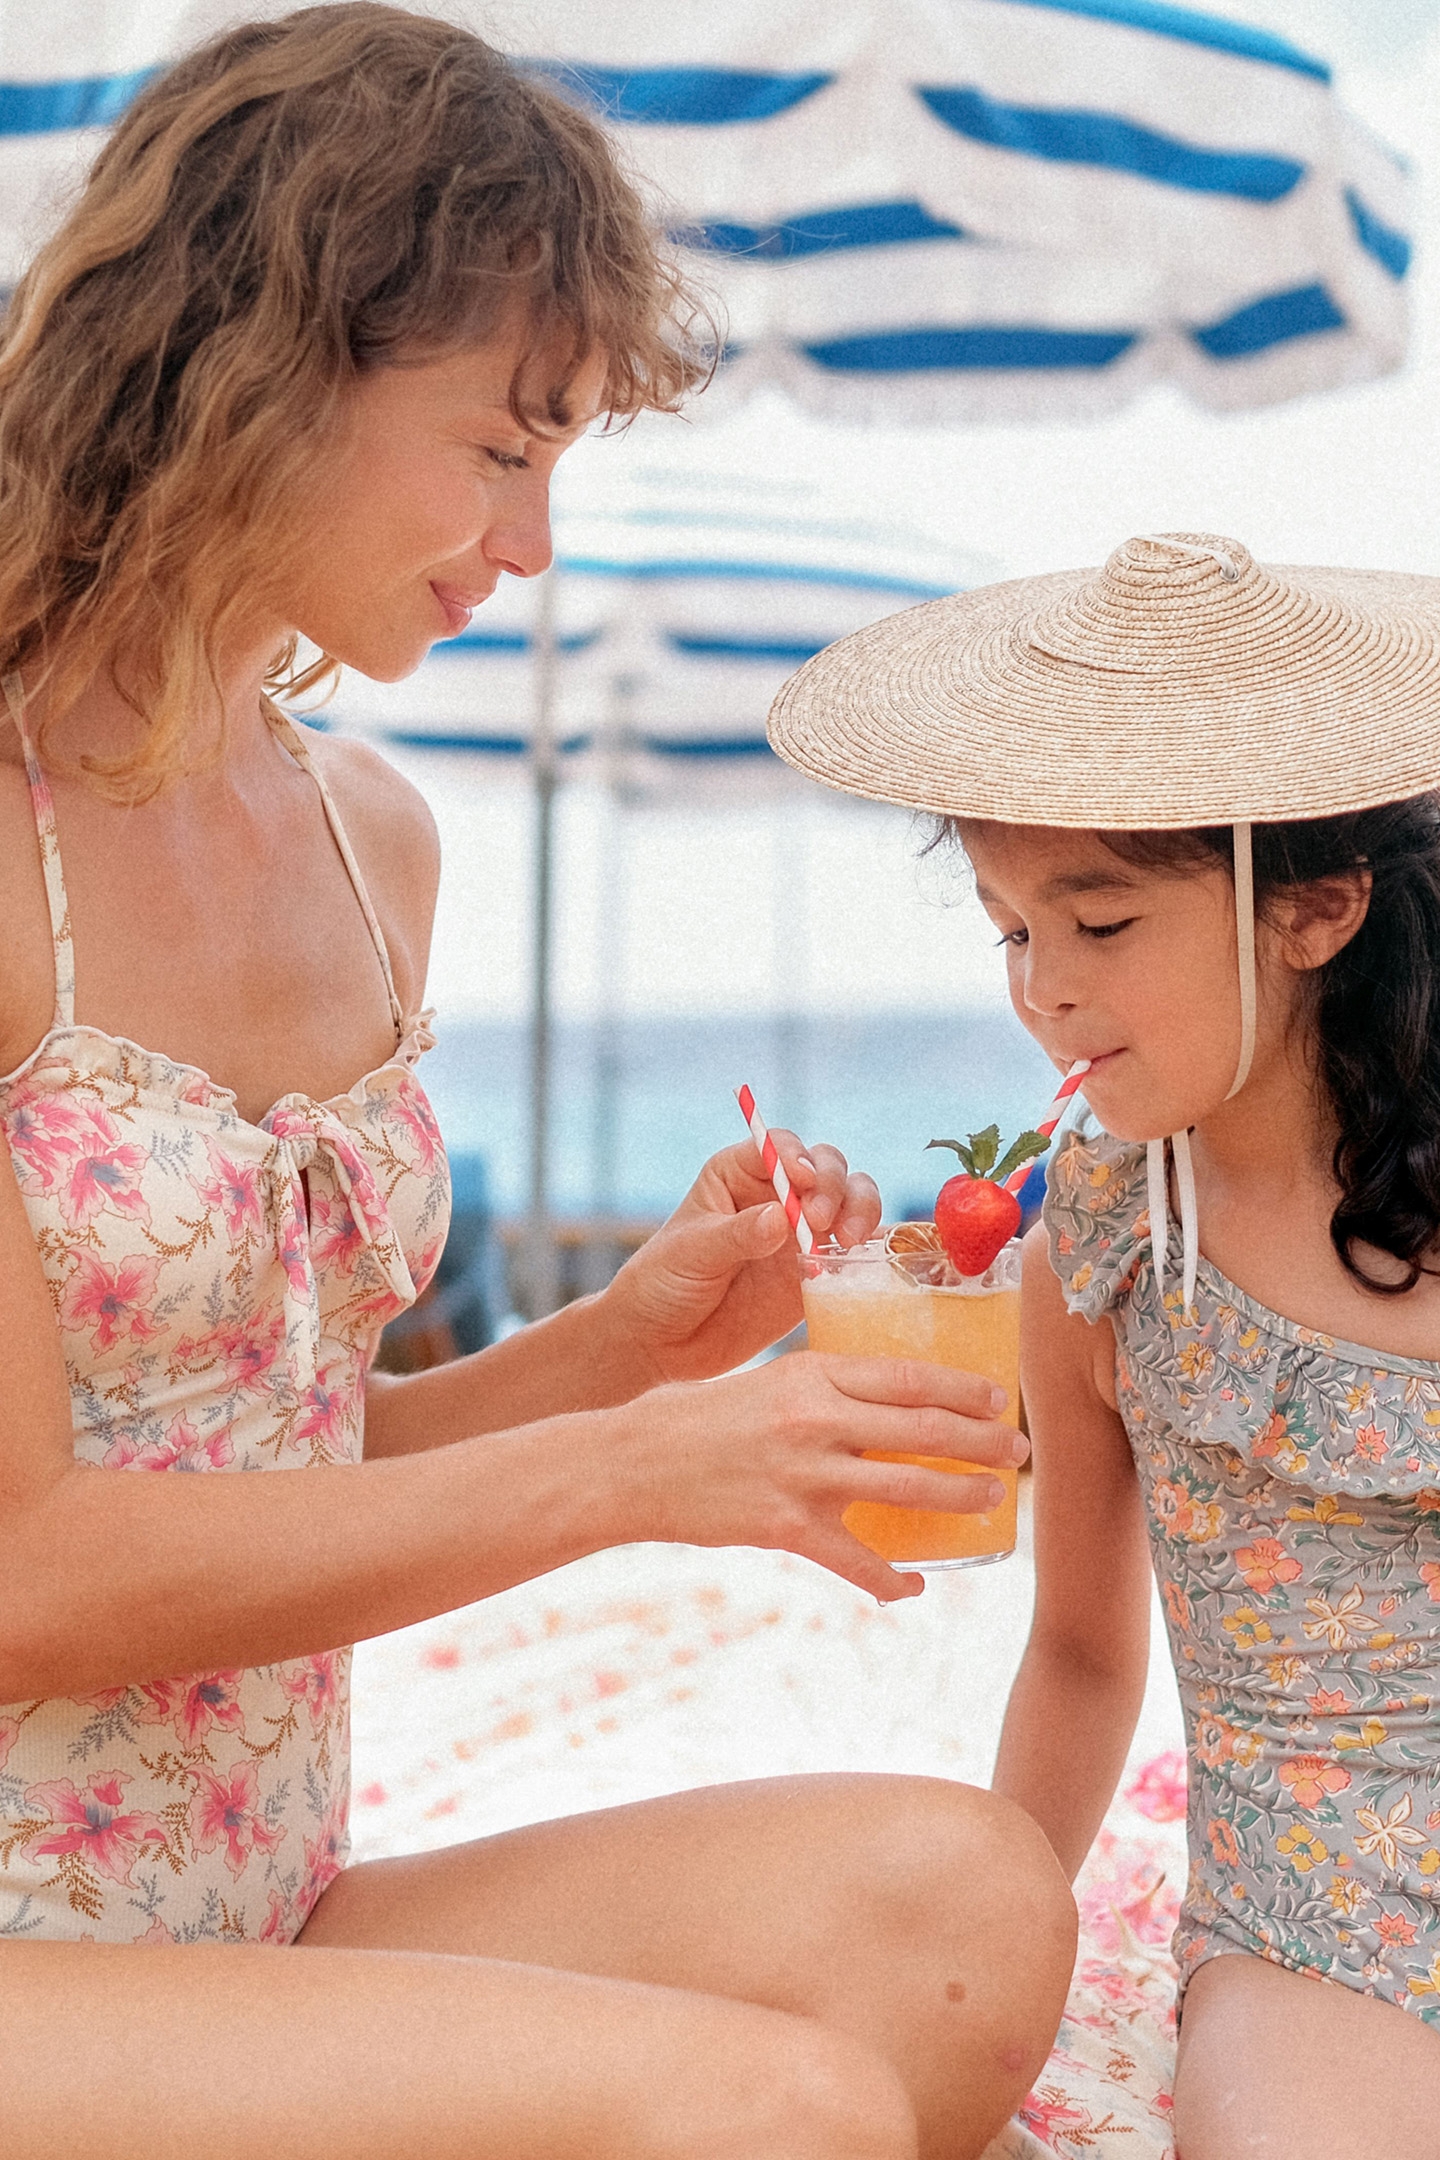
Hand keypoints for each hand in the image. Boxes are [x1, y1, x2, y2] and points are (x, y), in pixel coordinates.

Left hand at [601, 1133, 880, 1382]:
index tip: (801, 1182)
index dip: (797, 1157)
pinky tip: (863, 1262)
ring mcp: (801, 1233)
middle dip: (833, 1186)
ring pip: (850, 1201)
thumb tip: (781, 1216)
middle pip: (825, 1167)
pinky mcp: (817, 1272)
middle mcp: (776, 1195)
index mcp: (737, 1174)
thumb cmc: (662, 1284)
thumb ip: (737, 1234)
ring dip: (860, 1211)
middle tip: (821, 1220)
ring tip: (848, 1241)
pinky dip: (869, 1250)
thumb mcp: (691, 1253)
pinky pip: (855, 1252)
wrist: (663, 1342)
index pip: (778, 1147)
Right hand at [603, 1350, 1026, 1601]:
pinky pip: (858, 1562)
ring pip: (906, 1489)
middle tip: (1017, 1450)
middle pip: (922, 1429)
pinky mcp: (785, 1529)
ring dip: (959, 1497)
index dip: (962, 1388)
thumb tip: (874, 1403)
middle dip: (980, 1441)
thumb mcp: (761, 1382)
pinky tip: (916, 1585)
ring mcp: (802, 1476)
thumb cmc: (691, 1419)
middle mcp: (813, 1420)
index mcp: (810, 1374)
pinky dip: (893, 1580)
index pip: (907, 1376)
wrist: (628, 1465)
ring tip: (990, 1502)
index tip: (996, 1396)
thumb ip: (817, 1390)